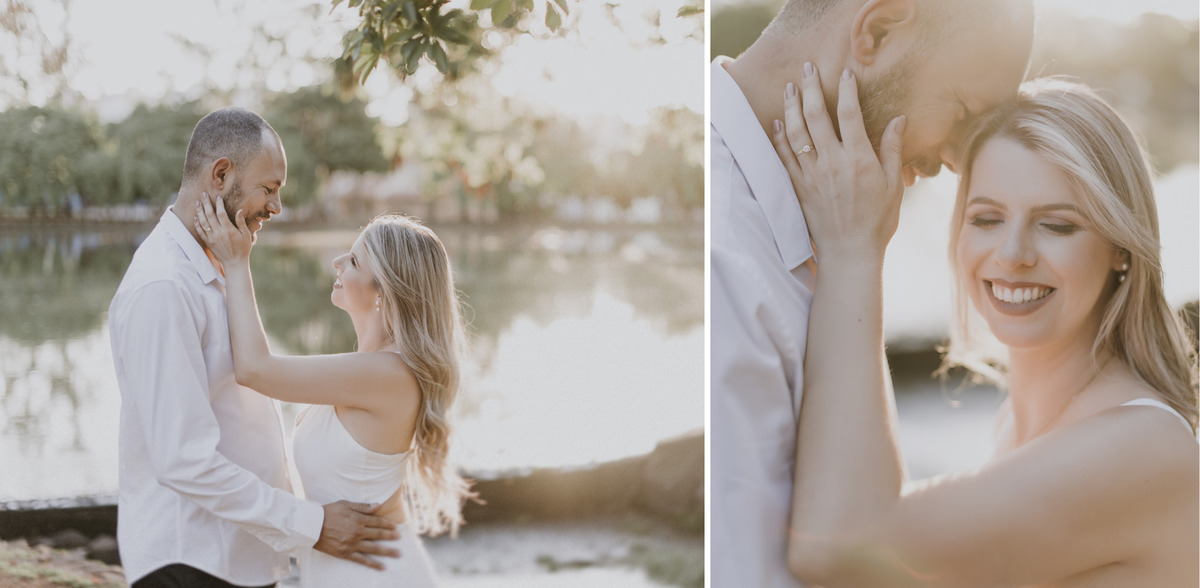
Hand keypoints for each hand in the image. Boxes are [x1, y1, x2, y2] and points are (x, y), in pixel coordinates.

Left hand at [194, 192, 253, 264]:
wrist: (234, 263)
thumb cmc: (243, 249)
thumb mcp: (246, 235)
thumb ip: (241, 222)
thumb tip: (239, 210)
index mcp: (228, 229)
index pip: (221, 213)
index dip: (219, 204)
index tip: (217, 197)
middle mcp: (218, 232)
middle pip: (210, 215)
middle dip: (206, 204)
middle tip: (203, 195)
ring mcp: (212, 237)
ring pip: (203, 221)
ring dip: (199, 211)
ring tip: (197, 203)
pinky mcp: (208, 242)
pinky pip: (200, 231)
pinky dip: (197, 223)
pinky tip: (195, 217)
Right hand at [314, 501, 401, 569]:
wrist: (311, 526)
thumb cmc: (327, 512)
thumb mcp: (345, 504)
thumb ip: (362, 507)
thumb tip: (377, 505)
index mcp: (358, 519)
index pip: (377, 522)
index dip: (388, 524)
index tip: (396, 526)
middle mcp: (357, 532)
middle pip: (378, 534)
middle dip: (391, 536)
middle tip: (400, 538)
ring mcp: (352, 544)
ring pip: (374, 548)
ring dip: (387, 551)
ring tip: (398, 554)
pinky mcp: (346, 553)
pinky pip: (362, 560)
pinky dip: (373, 564)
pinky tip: (382, 567)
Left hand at [770, 64, 905, 261]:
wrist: (849, 252)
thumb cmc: (877, 221)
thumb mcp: (893, 185)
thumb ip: (892, 150)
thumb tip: (898, 119)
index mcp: (858, 160)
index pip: (850, 115)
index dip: (846, 91)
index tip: (844, 73)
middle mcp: (832, 163)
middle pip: (816, 117)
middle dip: (810, 89)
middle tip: (807, 69)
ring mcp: (812, 175)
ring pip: (796, 134)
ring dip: (791, 108)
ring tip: (790, 89)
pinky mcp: (798, 188)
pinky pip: (784, 158)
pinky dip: (779, 138)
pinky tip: (778, 122)